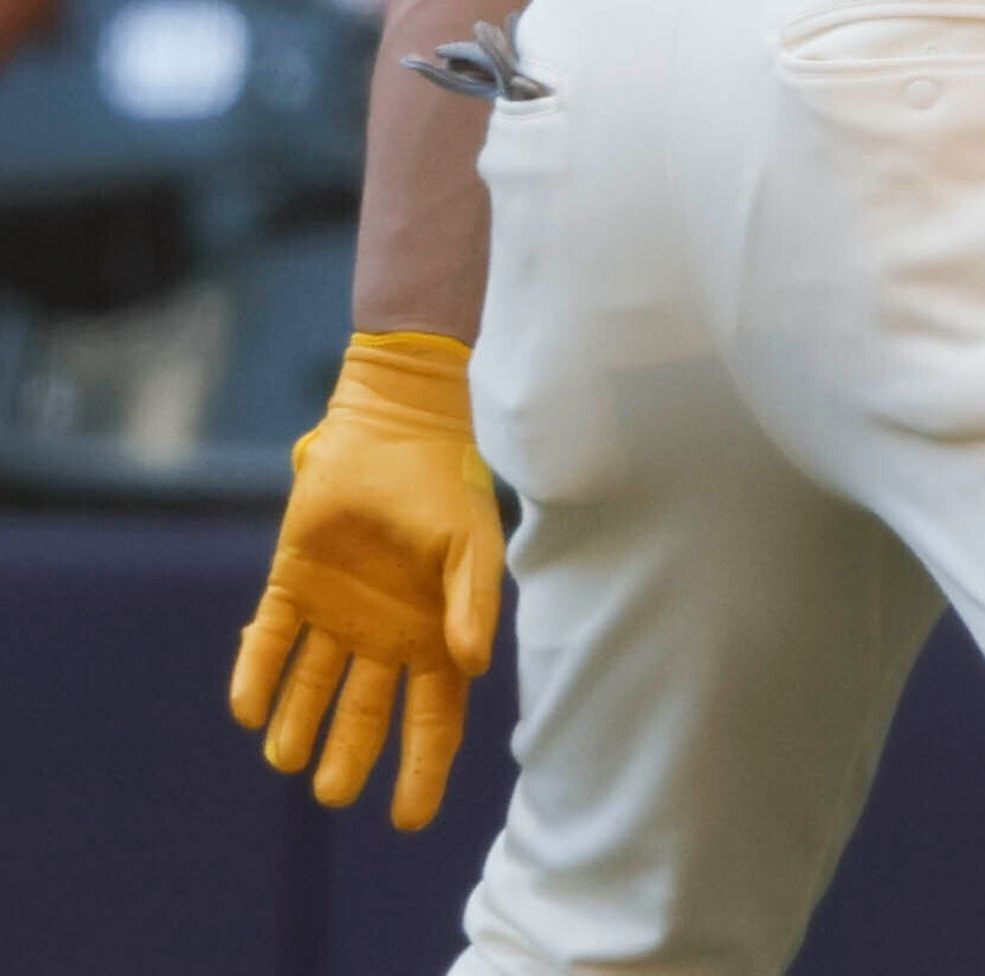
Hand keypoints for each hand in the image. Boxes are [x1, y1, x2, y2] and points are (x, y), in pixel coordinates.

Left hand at [229, 332, 503, 829]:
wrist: (394, 425)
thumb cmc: (447, 483)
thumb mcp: (472, 542)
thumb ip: (474, 600)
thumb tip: (474, 666)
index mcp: (436, 630)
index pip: (433, 715)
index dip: (424, 767)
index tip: (409, 820)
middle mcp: (385, 632)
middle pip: (366, 712)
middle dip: (350, 756)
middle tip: (332, 792)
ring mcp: (337, 611)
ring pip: (313, 686)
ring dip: (298, 726)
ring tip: (288, 758)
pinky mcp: (292, 584)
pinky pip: (271, 640)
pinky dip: (256, 674)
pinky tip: (248, 709)